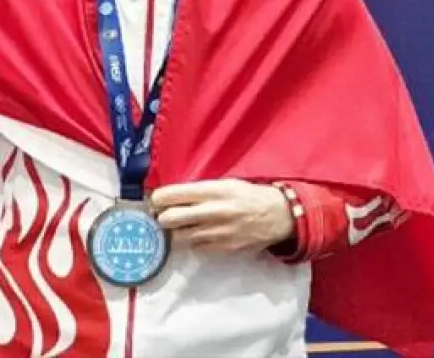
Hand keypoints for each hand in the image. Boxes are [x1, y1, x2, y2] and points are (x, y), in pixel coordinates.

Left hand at [149, 179, 294, 252]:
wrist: (277, 215)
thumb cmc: (248, 196)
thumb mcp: (225, 184)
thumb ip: (200, 191)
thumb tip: (170, 197)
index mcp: (213, 191)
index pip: (173, 195)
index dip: (158, 198)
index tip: (155, 200)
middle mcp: (213, 211)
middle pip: (170, 218)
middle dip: (162, 217)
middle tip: (164, 215)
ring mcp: (217, 233)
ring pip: (180, 236)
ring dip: (177, 232)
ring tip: (183, 225)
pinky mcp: (223, 248)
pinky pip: (196, 247)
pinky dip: (194, 242)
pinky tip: (201, 234)